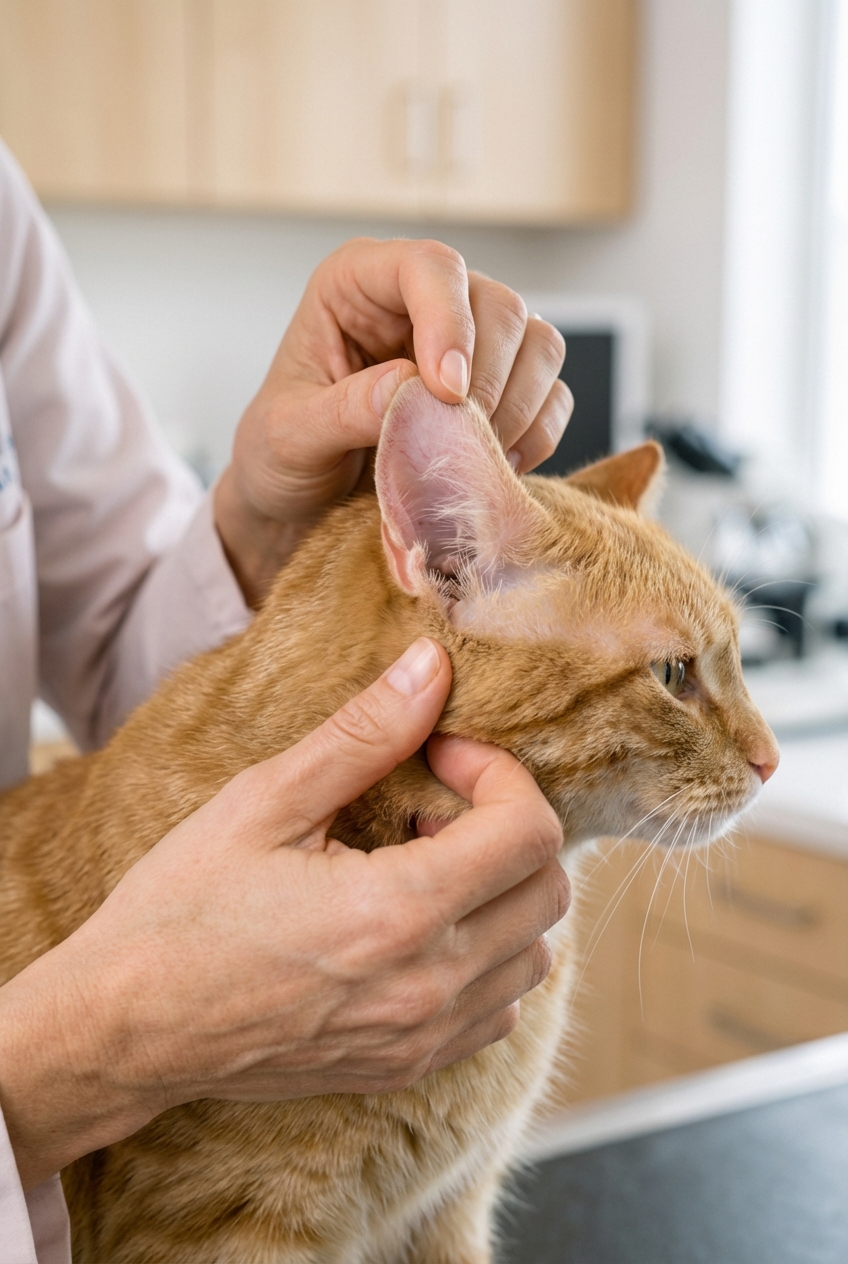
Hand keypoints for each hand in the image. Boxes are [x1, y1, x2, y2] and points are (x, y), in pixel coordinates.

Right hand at [0, 639, 568, 1188]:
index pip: (531, 831)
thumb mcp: (264, 802)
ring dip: (502, 892)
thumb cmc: (181, 909)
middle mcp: (430, 985)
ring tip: (421, 866)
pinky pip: (500, 1008)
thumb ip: (363, 733)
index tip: (440, 755)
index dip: (500, 772)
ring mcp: (424, 1037)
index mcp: (399, 912)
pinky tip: (419, 928)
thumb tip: (433, 666)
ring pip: (536, 952)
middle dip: (509, 825)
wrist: (126, 1031)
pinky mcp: (409, 1066)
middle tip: (430, 808)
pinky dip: (487, 955)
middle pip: (550, 889)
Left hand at [214, 238, 572, 603]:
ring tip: (473, 457)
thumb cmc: (281, 456)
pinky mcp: (501, 390)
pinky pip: (552, 394)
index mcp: (359, 284)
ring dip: (520, 406)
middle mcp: (422, 302)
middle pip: (500, 304)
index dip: (449, 321)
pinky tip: (496, 466)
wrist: (302, 505)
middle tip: (457, 440)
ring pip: (539, 343)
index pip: (429, 267)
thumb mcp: (289, 436)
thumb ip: (343, 409)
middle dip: (490, 378)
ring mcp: (470, 344)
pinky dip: (537, 434)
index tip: (446, 392)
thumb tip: (410, 389)